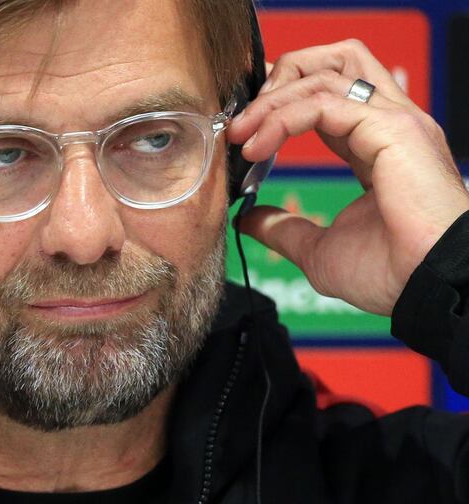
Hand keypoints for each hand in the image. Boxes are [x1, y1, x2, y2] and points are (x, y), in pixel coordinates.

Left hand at [227, 39, 468, 315]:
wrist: (424, 290)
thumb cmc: (389, 273)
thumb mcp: (318, 248)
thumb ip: (284, 227)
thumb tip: (248, 217)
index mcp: (376, 145)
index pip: (326, 98)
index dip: (280, 104)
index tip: (242, 132)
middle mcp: (389, 124)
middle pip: (334, 62)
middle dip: (281, 80)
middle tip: (241, 120)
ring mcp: (395, 122)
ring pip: (327, 73)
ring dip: (274, 97)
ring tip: (241, 131)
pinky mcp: (392, 129)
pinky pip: (324, 102)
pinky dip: (282, 117)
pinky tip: (257, 146)